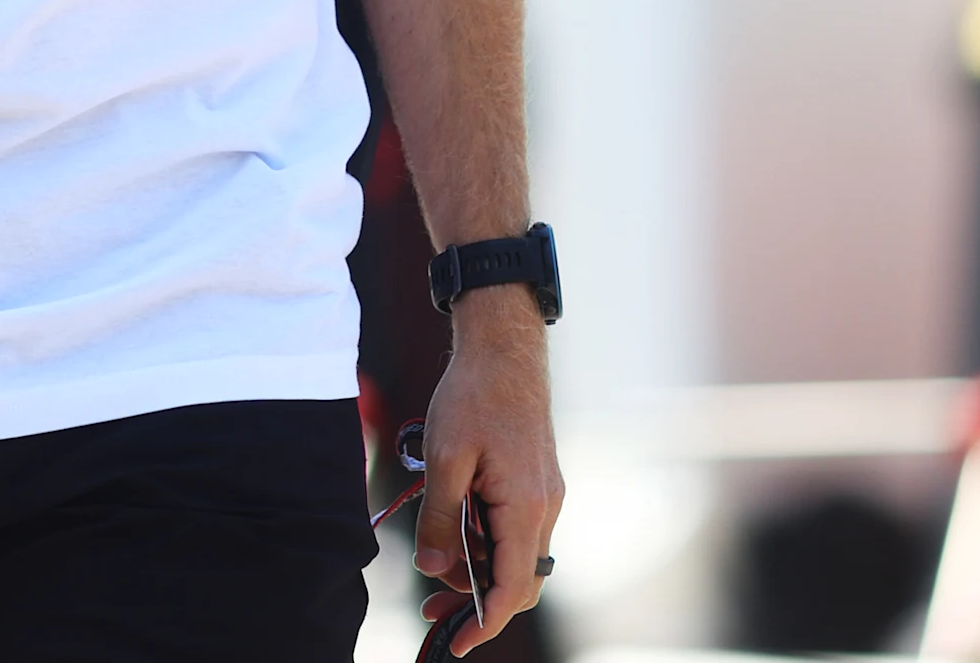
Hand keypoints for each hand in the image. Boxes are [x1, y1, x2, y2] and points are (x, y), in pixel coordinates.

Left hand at [415, 292, 562, 653]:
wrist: (504, 347)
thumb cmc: (474, 395)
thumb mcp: (444, 458)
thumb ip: (440, 519)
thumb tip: (433, 569)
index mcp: (525, 507)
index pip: (512, 588)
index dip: (485, 622)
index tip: (457, 642)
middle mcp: (545, 507)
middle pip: (519, 581)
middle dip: (478, 603)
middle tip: (433, 613)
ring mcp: (545, 495)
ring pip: (517, 556)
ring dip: (481, 570)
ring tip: (436, 566)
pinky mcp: (537, 483)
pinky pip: (517, 530)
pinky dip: (489, 544)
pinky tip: (457, 531)